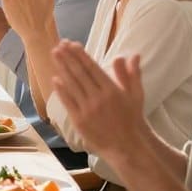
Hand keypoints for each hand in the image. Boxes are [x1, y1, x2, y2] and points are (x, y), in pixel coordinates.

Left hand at [51, 41, 147, 157]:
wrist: (129, 146)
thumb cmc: (133, 119)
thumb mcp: (136, 95)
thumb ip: (131, 75)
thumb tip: (131, 55)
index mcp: (112, 90)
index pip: (92, 68)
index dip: (80, 55)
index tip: (71, 44)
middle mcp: (98, 98)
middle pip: (79, 73)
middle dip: (68, 57)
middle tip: (58, 45)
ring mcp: (87, 109)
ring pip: (71, 85)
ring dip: (61, 68)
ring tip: (54, 56)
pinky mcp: (79, 121)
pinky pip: (68, 102)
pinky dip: (61, 90)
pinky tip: (55, 78)